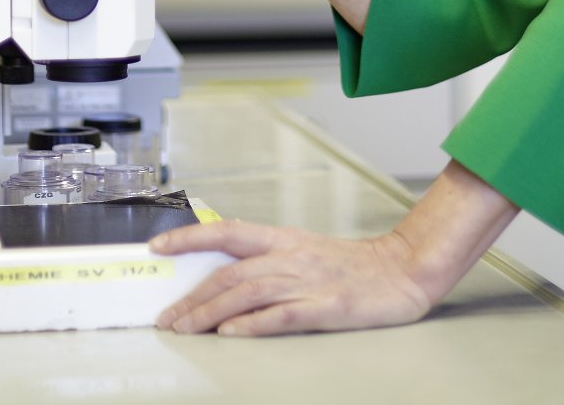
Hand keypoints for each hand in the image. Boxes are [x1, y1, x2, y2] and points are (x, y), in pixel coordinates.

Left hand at [151, 219, 442, 336]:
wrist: (405, 269)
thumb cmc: (355, 266)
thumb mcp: (306, 252)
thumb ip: (269, 261)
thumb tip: (224, 276)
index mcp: (285, 240)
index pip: (228, 232)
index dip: (190, 237)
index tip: (158, 247)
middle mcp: (291, 257)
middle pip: (230, 272)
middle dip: (192, 296)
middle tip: (166, 318)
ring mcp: (310, 281)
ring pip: (248, 292)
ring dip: (211, 311)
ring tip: (186, 329)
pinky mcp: (328, 306)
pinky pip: (284, 315)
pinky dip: (255, 323)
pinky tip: (233, 332)